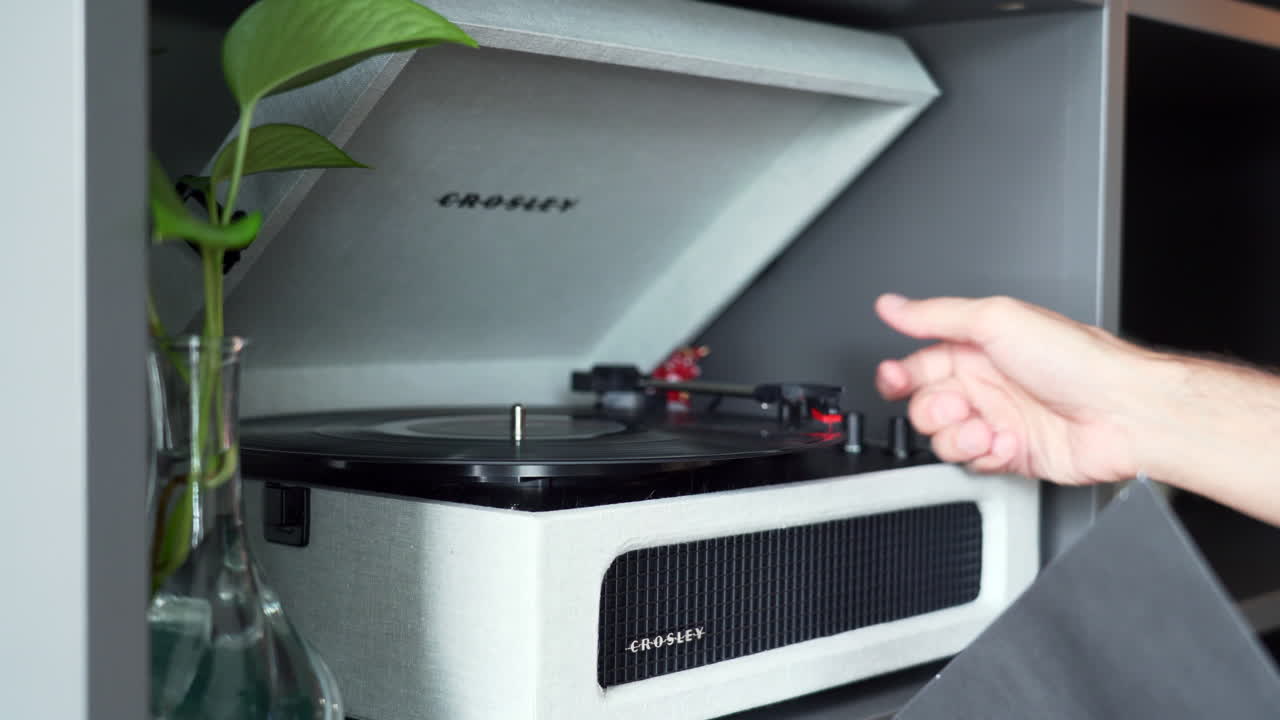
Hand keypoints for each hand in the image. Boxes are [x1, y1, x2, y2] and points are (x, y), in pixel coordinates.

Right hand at [873, 294, 1152, 485]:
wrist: (1124, 413)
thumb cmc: (1077, 361)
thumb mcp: (997, 320)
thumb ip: (936, 316)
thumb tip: (891, 305)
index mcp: (979, 347)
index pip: (918, 364)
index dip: (899, 375)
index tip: (894, 381)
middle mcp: (986, 383)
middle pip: (924, 405)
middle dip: (934, 410)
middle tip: (959, 406)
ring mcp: (997, 419)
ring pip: (944, 439)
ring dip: (961, 437)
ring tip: (989, 428)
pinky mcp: (1010, 454)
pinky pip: (973, 463)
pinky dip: (986, 455)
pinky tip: (1010, 442)